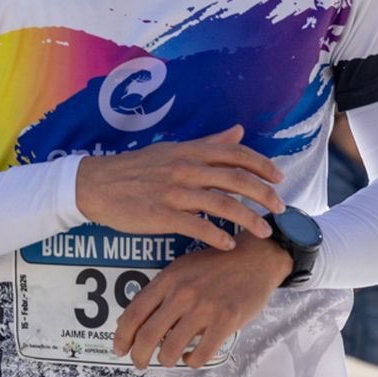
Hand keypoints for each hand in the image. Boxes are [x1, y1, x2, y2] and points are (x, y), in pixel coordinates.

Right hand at [75, 125, 284, 250]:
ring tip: (264, 232)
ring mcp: (174, 192)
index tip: (279, 179)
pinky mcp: (161, 215)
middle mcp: (186, 168)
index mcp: (190, 151)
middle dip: (264, 194)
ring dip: (248, 219)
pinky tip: (229, 245)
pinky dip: (217, 236)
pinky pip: (197, 226)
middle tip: (281, 209)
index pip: (236, 154)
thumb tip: (239, 131)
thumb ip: (208, 142)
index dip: (262, 165)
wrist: (96, 184)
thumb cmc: (136, 168)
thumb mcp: (173, 149)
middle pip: (236, 179)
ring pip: (222, 204)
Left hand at [112, 232, 291, 369]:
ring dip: (166, 360)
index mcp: (168, 279)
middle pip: (147, 335)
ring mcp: (204, 307)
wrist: (255, 258)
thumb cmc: (216, 265)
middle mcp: (182, 293)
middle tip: (139, 364)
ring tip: (169, 359)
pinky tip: (192, 357)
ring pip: (171, 349)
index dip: (121, 336)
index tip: (119, 349)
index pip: (134, 313)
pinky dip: (192, 361)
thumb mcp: (182, 269)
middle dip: (138, 356)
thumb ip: (159, 292)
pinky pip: (200, 354)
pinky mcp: (226, 320)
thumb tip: (132, 321)